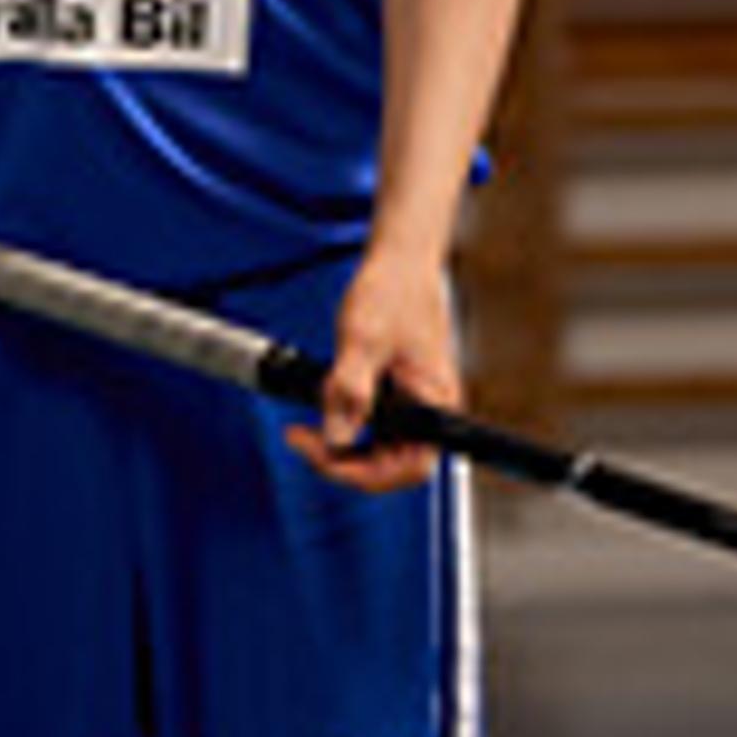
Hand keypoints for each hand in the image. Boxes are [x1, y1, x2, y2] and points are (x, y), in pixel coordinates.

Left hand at [295, 246, 456, 494]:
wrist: (399, 262)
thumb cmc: (392, 292)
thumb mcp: (363, 341)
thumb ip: (349, 390)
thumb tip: (337, 437)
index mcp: (435, 404)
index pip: (409, 468)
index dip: (363, 474)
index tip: (322, 455)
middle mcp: (430, 410)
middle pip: (391, 466)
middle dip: (343, 461)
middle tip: (301, 439)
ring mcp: (415, 403)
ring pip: (379, 448)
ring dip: (340, 444)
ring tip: (306, 428)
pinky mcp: (399, 393)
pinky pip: (373, 425)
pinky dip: (344, 423)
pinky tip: (322, 404)